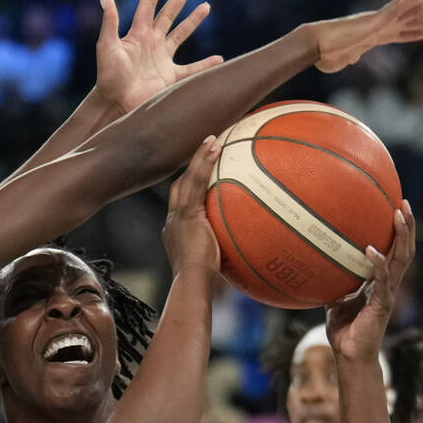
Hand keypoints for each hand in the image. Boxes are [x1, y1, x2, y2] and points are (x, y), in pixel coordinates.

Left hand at [97, 0, 223, 113]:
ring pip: (182, 34)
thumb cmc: (108, 75)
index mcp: (138, 33)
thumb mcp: (106, 46)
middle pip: (169, 14)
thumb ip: (109, 21)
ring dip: (193, 21)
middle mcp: (152, 42)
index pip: (148, 4)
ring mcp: (162, 59)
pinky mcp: (170, 77)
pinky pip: (192, 70)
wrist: (115, 103)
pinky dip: (206, 65)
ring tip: (206, 6)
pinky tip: (219, 59)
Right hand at [162, 136, 221, 275]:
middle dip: (191, 168)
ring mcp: (178, 215)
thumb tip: (249, 259)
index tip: (198, 179)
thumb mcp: (215, 267)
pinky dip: (204, 162)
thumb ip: (225, 256)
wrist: (192, 282)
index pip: (180, 204)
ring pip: (187, 178)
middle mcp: (173, 221)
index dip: (188, 189)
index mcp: (176, 232)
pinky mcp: (187, 213)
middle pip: (179, 186)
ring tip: (212, 139)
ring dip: (199, 157)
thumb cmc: (205, 283)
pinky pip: (197, 181)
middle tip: (206, 151)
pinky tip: (216, 147)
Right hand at [311, 0, 422, 72]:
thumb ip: (350, 57)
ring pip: (414, 7)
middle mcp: (383, 25)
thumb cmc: (324, 54)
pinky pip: (398, 3)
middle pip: (418, 16)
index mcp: (378, 36)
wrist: (314, 46)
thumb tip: (352, 58)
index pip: (410, 33)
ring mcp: (381, 20)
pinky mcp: (376, 18)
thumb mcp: (342, 59)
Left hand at [326, 200, 415, 361]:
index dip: (399, 231)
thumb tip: (315, 265)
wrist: (350, 356)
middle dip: (407, 226)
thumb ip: (333, 283)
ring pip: (401, 260)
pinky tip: (370, 250)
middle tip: (404, 203)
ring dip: (401, 236)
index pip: (395, 251)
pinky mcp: (381, 305)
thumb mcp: (335, 300)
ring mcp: (388, 294)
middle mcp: (389, 285)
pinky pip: (382, 281)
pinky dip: (377, 264)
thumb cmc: (344, 330)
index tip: (396, 208)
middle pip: (405, 250)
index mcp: (381, 282)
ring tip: (399, 214)